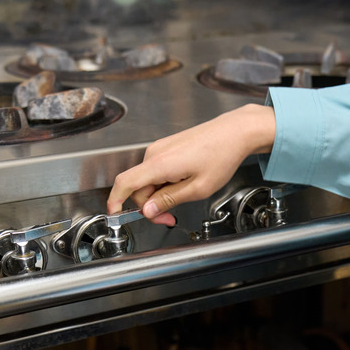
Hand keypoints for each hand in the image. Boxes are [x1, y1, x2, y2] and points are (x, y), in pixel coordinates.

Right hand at [107, 104, 275, 224]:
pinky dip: (164, 183)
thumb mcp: (198, 188)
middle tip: (171, 217)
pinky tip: (183, 183)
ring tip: (184, 196)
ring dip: (159, 195)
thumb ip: (169, 200)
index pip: (125, 183)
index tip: (116, 216)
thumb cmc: (221, 155)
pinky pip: (156, 171)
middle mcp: (154, 153)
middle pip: (138, 188)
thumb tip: (148, 210)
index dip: (115, 202)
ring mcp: (159, 149)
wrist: (234, 132)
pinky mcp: (166, 148)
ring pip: (148, 181)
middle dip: (151, 206)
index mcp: (159, 163)